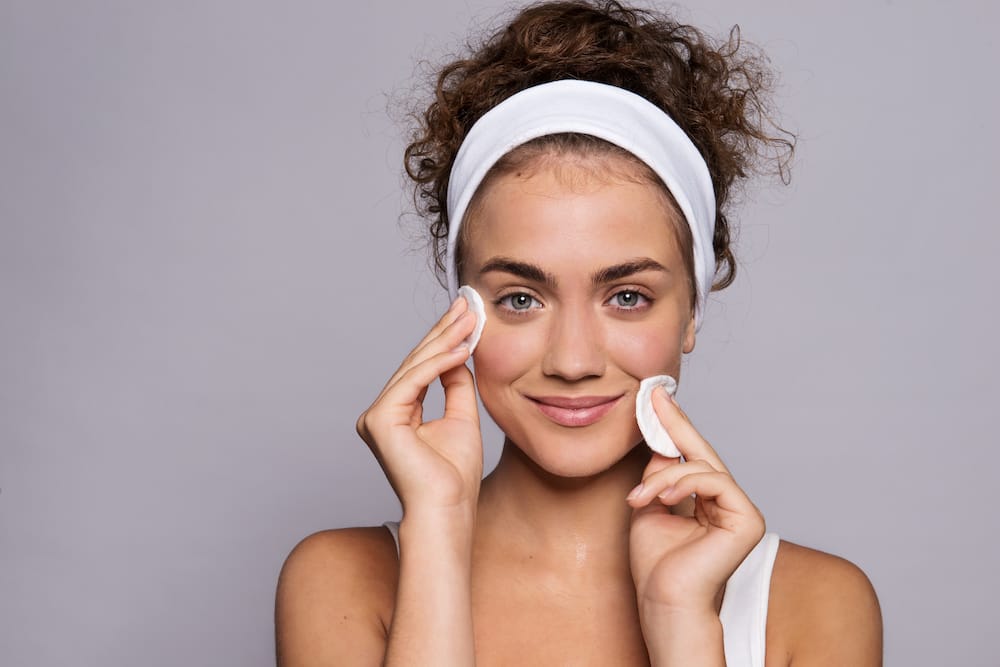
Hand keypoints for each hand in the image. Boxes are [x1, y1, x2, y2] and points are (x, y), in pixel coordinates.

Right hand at [356, 296, 482, 515]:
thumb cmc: (455, 476)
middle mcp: (381, 413)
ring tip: (472, 319)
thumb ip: (456, 384)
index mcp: (397, 414)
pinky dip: (440, 362)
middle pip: (417, 362)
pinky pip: (414, 381)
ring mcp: (376, 416)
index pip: (422, 368)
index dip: (445, 339)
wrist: (448, 509)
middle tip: (468, 304)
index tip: (467, 314)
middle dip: (445, 331)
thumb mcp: (461, 418)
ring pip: (415, 367)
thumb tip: (459, 352)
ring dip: (446, 340)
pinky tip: (463, 347)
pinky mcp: (379, 419)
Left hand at [627, 387, 764, 615]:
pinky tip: (661, 498)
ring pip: (702, 467)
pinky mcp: (748, 519)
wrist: (664, 601)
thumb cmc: (656, 564)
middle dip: (675, 424)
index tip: (655, 399)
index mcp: (707, 501)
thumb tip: (660, 438)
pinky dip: (682, 484)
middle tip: (654, 398)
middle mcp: (728, 503)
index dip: (674, 426)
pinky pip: (715, 481)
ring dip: (664, 478)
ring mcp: (741, 511)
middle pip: (702, 453)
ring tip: (639, 498)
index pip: (692, 456)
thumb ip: (658, 474)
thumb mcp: (649, 505)